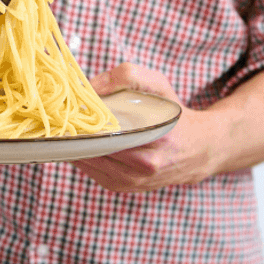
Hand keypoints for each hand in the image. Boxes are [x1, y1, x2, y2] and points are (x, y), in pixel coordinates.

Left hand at [72, 64, 222, 192]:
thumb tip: (92, 87)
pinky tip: (82, 141)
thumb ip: (128, 76)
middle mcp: (144, 168)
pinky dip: (82, 156)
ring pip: (89, 163)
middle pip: (94, 150)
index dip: (85, 122)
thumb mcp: (159, 85)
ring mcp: (132, 182)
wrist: (198, 150)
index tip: (71, 108)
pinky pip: (91, 171)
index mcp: (155, 142)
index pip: (107, 134)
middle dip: (77, 134)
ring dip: (76, 146)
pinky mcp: (122, 188)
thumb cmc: (174, 114)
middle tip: (64, 117)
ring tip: (69, 128)